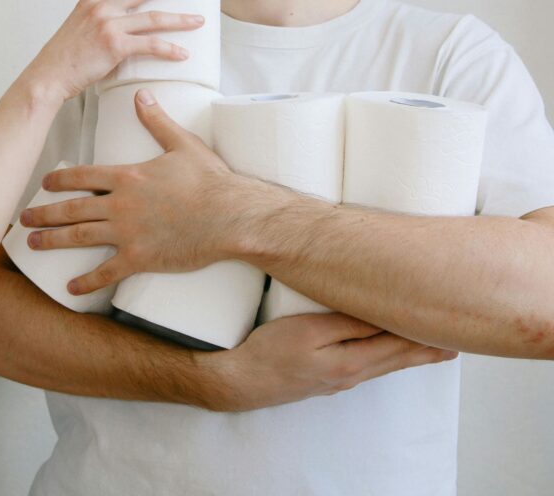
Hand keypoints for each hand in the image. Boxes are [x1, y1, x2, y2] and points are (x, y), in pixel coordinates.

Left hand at [22, 87, 257, 293]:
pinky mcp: (140, 258)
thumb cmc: (210, 180)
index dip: (60, 179)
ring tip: (31, 244)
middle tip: (23, 218)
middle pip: (72, 208)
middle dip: (44, 213)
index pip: (83, 176)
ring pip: (79, 237)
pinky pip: (105, 272)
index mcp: (128, 176)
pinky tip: (69, 286)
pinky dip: (85, 281)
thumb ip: (157, 121)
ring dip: (53, 241)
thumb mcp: (183, 144)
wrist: (229, 216)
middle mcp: (121, 204)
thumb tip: (141, 96)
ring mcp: (127, 233)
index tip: (44, 183)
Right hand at [23, 0, 205, 102]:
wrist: (48, 75)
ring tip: (197, 21)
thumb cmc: (60, 59)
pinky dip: (169, 49)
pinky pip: (150, 44)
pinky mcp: (116, 46)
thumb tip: (112, 30)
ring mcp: (109, 25)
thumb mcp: (74, 29)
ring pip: (154, 17)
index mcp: (89, 2)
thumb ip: (94, 22)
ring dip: (180, 19)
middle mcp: (101, 8)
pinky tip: (181, 54)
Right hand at [202, 313, 457, 411]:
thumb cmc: (271, 352)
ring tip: (431, 349)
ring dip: (409, 355)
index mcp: (353, 362)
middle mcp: (352, 374)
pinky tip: (385, 354)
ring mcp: (339, 379)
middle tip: (455, 342)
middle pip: (397, 358)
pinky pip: (367, 365)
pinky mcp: (326, 378)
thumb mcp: (309, 330)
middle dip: (426, 349)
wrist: (241, 382)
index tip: (452, 326)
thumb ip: (347, 322)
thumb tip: (383, 315)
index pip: (400, 345)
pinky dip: (386, 358)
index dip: (426, 336)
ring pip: (384, 363)